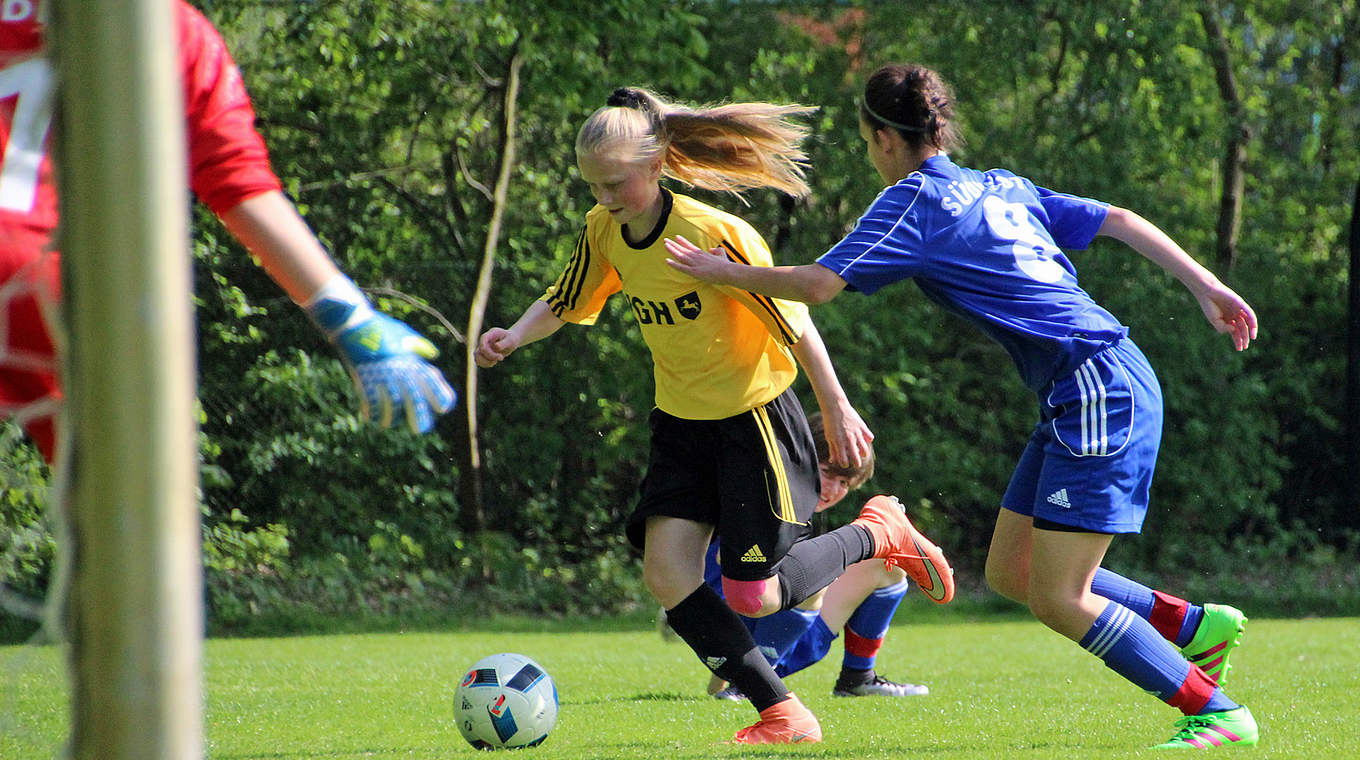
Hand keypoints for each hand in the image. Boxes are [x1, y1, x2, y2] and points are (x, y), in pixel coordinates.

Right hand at [333, 312, 456, 432]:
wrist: (353, 321)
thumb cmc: (380, 326)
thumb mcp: (404, 333)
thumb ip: (419, 345)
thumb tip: (433, 355)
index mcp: (410, 358)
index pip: (431, 379)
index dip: (440, 394)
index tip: (445, 407)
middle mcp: (399, 368)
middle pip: (414, 397)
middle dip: (418, 415)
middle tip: (420, 430)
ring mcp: (382, 373)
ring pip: (392, 402)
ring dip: (391, 416)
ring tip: (390, 424)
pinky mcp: (364, 376)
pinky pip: (370, 399)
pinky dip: (371, 410)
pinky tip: (370, 419)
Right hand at [475, 327, 519, 367]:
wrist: (511, 341)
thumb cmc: (512, 339)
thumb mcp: (511, 340)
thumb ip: (504, 343)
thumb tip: (496, 346)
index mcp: (491, 333)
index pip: (483, 338)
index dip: (486, 346)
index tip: (497, 355)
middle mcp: (485, 340)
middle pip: (480, 350)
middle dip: (490, 356)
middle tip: (501, 357)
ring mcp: (483, 347)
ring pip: (477, 357)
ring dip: (486, 362)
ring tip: (495, 362)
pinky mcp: (483, 354)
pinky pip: (479, 361)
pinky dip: (485, 364)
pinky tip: (493, 362)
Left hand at [664, 235, 732, 283]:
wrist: (728, 271)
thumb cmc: (726, 264)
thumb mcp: (722, 254)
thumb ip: (717, 251)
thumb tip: (712, 250)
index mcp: (703, 253)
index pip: (690, 246)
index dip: (683, 242)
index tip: (676, 237)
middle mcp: (697, 257)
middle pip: (683, 249)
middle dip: (673, 244)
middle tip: (665, 240)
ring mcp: (695, 264)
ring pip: (680, 256)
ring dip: (672, 250)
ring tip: (665, 245)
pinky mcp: (694, 272)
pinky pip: (681, 268)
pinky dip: (674, 264)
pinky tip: (667, 261)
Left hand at [820, 399, 873, 468]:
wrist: (835, 406)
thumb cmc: (830, 422)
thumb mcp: (829, 436)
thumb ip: (832, 449)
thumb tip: (833, 461)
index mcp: (839, 443)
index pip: (844, 462)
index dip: (844, 464)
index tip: (844, 460)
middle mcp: (849, 440)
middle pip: (857, 459)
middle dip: (856, 462)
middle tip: (855, 459)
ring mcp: (857, 433)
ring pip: (865, 451)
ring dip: (863, 453)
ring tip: (859, 449)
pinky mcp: (863, 427)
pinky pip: (870, 438)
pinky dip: (867, 439)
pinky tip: (862, 437)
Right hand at [1194, 282, 1257, 350]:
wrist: (1206, 292)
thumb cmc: (1209, 306)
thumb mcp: (1215, 321)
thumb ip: (1224, 328)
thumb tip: (1234, 330)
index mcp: (1228, 320)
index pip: (1235, 332)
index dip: (1238, 341)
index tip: (1240, 349)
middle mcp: (1235, 315)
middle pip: (1242, 328)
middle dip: (1244, 338)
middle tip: (1245, 346)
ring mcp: (1238, 309)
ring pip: (1247, 321)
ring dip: (1251, 330)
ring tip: (1251, 338)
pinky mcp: (1240, 303)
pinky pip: (1249, 312)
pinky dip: (1252, 320)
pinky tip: (1253, 328)